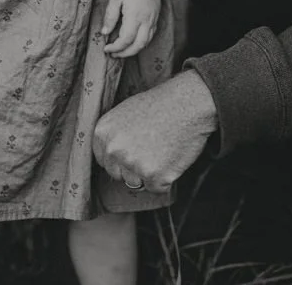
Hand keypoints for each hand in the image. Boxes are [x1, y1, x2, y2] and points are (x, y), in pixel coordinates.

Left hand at [94, 71, 216, 192]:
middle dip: (133, 168)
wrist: (188, 104)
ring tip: (162, 151)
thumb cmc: (161, 105)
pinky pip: (157, 188)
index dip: (120, 159)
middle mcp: (113, 150)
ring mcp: (133, 164)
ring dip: (149, 174)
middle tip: (151, 150)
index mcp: (103, 133)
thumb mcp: (125, 112)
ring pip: (136, 184)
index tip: (133, 151)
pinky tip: (171, 158)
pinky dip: (166, 179)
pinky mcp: (154, 176)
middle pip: (118, 175)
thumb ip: (114, 135)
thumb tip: (112, 154)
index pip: (104, 160)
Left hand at [100, 0, 160, 57]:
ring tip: (122, 51)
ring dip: (134, 50)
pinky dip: (142, 42)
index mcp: (135, 16)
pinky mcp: (156, 16)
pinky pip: (151, 35)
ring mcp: (153, 19)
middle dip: (125, 53)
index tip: (106, 48)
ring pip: (146, 42)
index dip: (115, 47)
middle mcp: (146, 20)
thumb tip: (105, 32)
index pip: (125, 40)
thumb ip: (110, 16)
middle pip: (137, 46)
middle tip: (113, 54)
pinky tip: (133, 41)